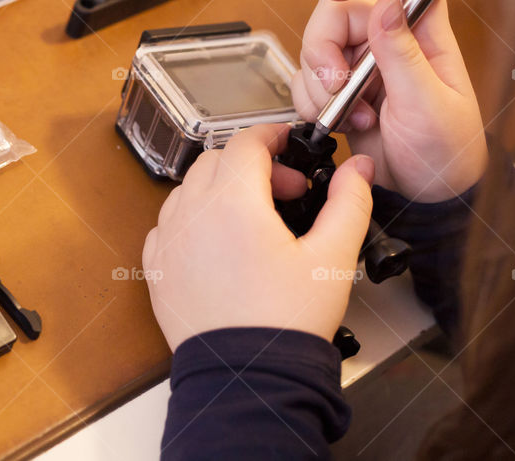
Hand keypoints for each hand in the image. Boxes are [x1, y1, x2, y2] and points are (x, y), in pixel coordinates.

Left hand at [142, 124, 374, 352]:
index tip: (289, 144)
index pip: (245, 142)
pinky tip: (221, 243)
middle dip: (253, 165)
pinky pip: (171, 223)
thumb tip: (358, 168)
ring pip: (189, 189)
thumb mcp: (332, 258)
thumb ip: (348, 203)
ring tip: (255, 220)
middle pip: (216, 160)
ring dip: (221, 189)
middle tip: (287, 193)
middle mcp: (191, 213)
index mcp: (232, 202)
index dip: (272, 136)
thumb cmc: (285, 323)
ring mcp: (168, 240)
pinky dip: (195, 218)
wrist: (245, 379)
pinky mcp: (157, 266)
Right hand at [293, 0, 486, 201]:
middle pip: (338, 12)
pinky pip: (307, 81)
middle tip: (335, 83)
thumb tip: (386, 7)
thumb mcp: (428, 105)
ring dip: (320, 85)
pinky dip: (313, 103)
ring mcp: (361, 67)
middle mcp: (389, 43)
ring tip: (352, 116)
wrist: (423, 197)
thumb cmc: (445, 152)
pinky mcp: (341, 91)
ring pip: (316, 49)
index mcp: (423, 34)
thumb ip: (403, 56)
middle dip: (324, 49)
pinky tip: (343, 124)